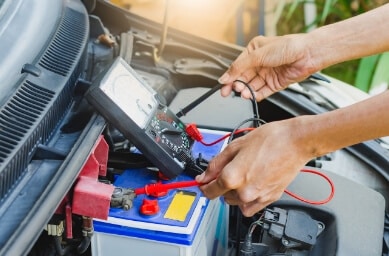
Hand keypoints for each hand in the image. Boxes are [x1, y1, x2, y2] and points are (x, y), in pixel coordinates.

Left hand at [196, 117, 314, 216]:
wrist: (295, 142)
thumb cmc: (269, 140)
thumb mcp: (235, 146)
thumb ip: (216, 164)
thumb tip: (204, 176)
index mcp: (232, 177)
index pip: (209, 190)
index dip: (204, 185)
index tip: (203, 181)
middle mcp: (244, 191)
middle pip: (222, 195)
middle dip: (222, 184)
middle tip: (232, 168)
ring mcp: (257, 197)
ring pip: (235, 202)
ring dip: (234, 192)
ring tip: (245, 173)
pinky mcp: (269, 199)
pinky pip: (250, 208)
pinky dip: (247, 200)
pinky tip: (251, 184)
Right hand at [219, 34, 319, 100]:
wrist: (308, 54)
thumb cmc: (287, 47)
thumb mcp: (258, 55)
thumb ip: (239, 67)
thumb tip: (225, 77)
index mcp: (254, 50)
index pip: (238, 66)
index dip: (230, 76)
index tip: (223, 85)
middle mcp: (260, 62)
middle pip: (243, 77)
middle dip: (236, 85)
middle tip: (229, 92)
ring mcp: (268, 73)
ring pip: (252, 85)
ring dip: (246, 90)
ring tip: (242, 93)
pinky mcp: (275, 83)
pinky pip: (262, 92)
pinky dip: (255, 95)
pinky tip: (250, 96)